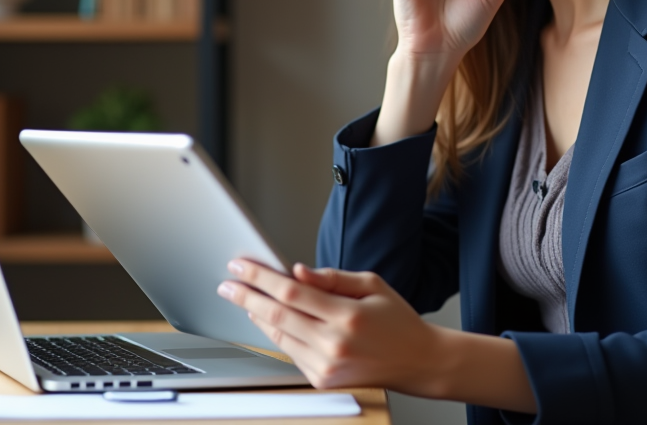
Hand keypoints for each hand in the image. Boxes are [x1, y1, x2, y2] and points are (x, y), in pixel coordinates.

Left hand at [216, 260, 446, 396]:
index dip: (261, 277)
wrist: (418, 362)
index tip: (241, 265)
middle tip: (227, 283)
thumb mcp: (372, 285)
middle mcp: (334, 344)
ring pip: (279, 336)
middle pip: (277, 315)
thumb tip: (297, 272)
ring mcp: (327, 367)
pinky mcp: (323, 381)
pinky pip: (290, 352)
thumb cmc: (397, 320)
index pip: (291, 292)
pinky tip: (267, 319)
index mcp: (347, 316)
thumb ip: (332, 278)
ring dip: (256, 316)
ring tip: (242, 297)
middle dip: (247, 296)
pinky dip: (276, 334)